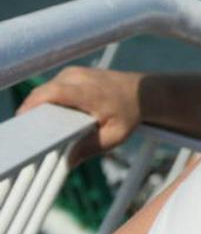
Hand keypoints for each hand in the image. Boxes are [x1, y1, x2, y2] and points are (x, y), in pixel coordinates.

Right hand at [17, 66, 143, 164]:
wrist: (144, 91)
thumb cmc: (130, 113)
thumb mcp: (116, 135)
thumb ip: (91, 147)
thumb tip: (67, 161)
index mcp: (90, 91)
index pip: (54, 93)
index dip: (34, 105)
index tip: (23, 122)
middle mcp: (79, 77)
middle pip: (43, 92)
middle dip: (33, 112)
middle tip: (31, 135)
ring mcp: (74, 72)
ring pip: (45, 90)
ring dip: (41, 107)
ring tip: (43, 128)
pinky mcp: (71, 73)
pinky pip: (51, 87)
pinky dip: (48, 101)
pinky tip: (52, 117)